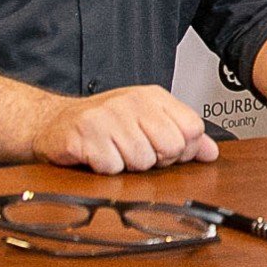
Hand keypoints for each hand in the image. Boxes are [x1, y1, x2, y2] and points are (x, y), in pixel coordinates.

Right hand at [32, 85, 218, 173]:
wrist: (54, 124)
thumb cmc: (104, 125)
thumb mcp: (147, 123)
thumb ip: (182, 136)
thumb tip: (211, 152)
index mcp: (152, 97)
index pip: (192, 128)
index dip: (182, 149)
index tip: (162, 148)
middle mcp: (132, 101)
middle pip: (171, 147)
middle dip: (155, 160)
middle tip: (134, 151)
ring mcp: (108, 116)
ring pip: (142, 162)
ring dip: (127, 166)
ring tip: (113, 152)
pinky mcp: (86, 133)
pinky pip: (112, 168)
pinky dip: (105, 169)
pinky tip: (97, 156)